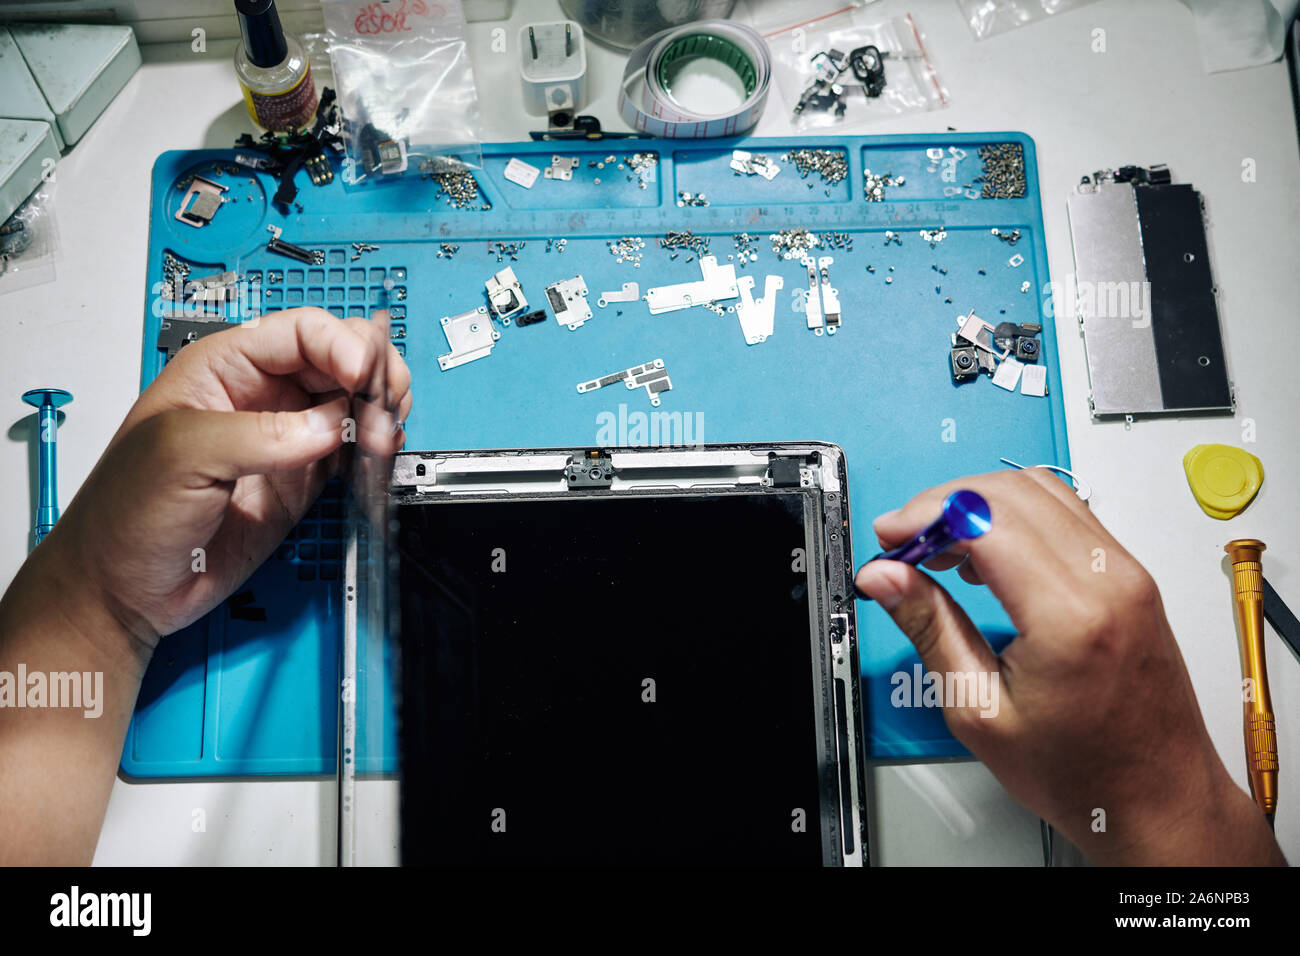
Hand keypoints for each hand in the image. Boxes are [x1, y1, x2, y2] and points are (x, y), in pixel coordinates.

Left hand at [47, 306, 411, 653]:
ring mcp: (287, 438)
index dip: (341, 345)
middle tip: (384, 409)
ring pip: (356, 401)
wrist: (127, 591)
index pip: (302, 332)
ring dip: (382, 410)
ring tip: (382, 437)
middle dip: (373, 374)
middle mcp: (261, 395)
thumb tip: (328, 425)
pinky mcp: (304, 480)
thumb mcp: (180, 456)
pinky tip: (377, 456)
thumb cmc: (125, 515)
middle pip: (340, 358)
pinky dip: (377, 448)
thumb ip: (258, 434)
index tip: (362, 377)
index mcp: (223, 368)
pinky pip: (354, 449)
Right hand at [854, 470, 1283, 865]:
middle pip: (1010, 492)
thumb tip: (886, 576)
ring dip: (980, 505)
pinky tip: (988, 558)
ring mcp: (1128, 574)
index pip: (985, 518)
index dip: (924, 515)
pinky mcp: (1133, 576)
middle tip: (906, 544)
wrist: (1158, 799)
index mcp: (1070, 617)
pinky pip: (1068, 514)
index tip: (891, 537)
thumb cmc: (1082, 772)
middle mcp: (1109, 581)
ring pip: (1041, 490)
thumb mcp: (979, 710)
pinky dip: (1016, 518)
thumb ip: (930, 628)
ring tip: (942, 552)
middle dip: (944, 504)